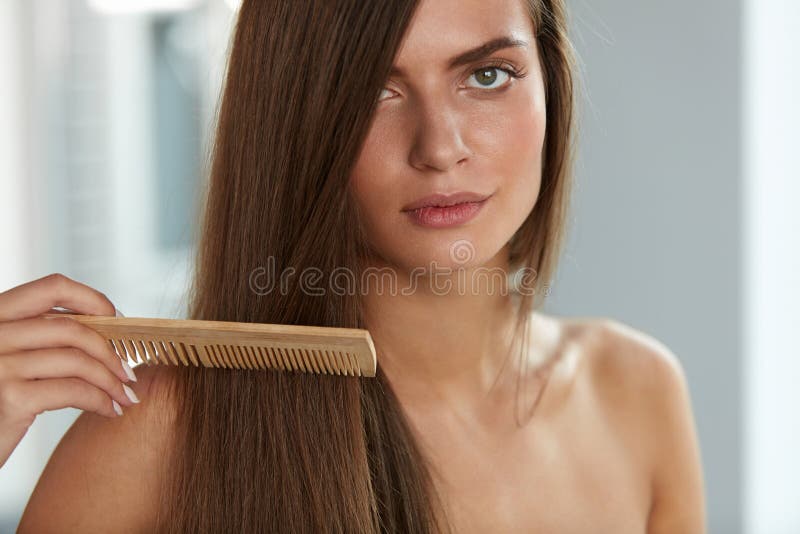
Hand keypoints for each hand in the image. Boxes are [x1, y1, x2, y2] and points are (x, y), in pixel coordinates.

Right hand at [0, 273, 139, 468]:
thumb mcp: (12, 358)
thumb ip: (41, 337)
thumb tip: (104, 324)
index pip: (52, 287)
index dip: (92, 299)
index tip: (116, 319)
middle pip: (71, 328)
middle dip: (109, 351)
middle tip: (128, 373)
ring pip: (77, 360)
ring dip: (111, 381)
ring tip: (125, 396)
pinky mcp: (9, 397)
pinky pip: (73, 391)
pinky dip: (100, 400)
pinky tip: (110, 410)